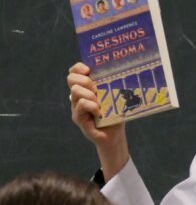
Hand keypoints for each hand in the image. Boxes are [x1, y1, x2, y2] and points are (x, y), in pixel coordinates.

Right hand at [67, 62, 129, 177]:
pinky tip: (99, 112)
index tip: (90, 70)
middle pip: (71, 79)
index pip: (74, 72)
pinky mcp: (78, 118)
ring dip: (90, 94)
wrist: (114, 136)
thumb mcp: (114, 97)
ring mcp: (76, 107)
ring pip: (75, 91)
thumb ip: (111, 86)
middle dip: (85, 80)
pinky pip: (81, 105)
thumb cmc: (115, 114)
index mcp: (85, 88)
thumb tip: (115, 73)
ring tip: (100, 103)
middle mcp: (77, 96)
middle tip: (97, 89)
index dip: (79, 68)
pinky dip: (92, 106)